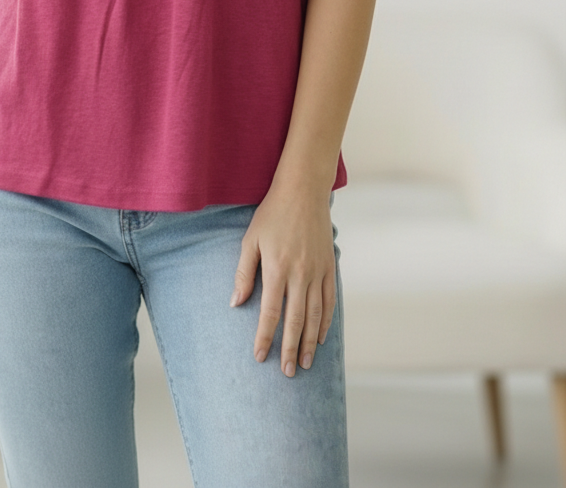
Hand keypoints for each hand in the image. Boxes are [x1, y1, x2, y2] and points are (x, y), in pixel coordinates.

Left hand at [229, 183, 335, 377]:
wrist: (303, 191)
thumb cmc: (271, 214)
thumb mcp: (250, 240)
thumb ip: (244, 273)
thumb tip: (235, 303)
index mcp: (277, 268)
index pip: (270, 312)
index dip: (265, 337)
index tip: (259, 356)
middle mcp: (300, 273)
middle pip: (295, 320)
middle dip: (290, 349)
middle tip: (287, 373)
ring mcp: (317, 271)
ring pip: (315, 315)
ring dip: (309, 342)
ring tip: (304, 364)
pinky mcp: (329, 267)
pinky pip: (329, 301)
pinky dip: (326, 322)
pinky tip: (320, 337)